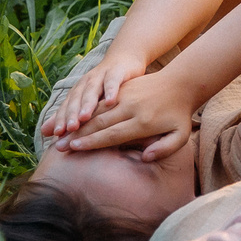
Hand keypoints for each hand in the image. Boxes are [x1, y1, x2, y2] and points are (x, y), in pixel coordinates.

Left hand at [44, 51, 146, 141]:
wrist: (123, 59)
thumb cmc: (104, 86)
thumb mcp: (86, 100)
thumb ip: (67, 115)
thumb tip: (43, 132)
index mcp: (78, 91)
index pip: (67, 107)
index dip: (62, 119)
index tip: (58, 134)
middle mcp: (86, 83)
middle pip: (77, 99)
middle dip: (72, 114)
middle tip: (70, 128)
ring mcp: (101, 76)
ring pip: (92, 90)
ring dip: (87, 103)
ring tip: (84, 117)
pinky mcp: (117, 71)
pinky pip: (113, 81)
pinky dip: (111, 90)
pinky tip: (110, 101)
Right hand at [61, 66, 198, 160]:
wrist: (182, 82)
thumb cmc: (180, 115)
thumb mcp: (181, 135)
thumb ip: (165, 149)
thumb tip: (145, 158)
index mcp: (143, 121)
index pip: (113, 134)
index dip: (93, 142)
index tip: (75, 148)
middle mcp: (131, 107)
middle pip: (99, 122)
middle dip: (77, 135)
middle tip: (59, 145)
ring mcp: (125, 95)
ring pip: (96, 110)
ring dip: (76, 122)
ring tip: (59, 132)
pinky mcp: (122, 88)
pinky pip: (100, 100)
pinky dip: (84, 110)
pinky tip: (71, 118)